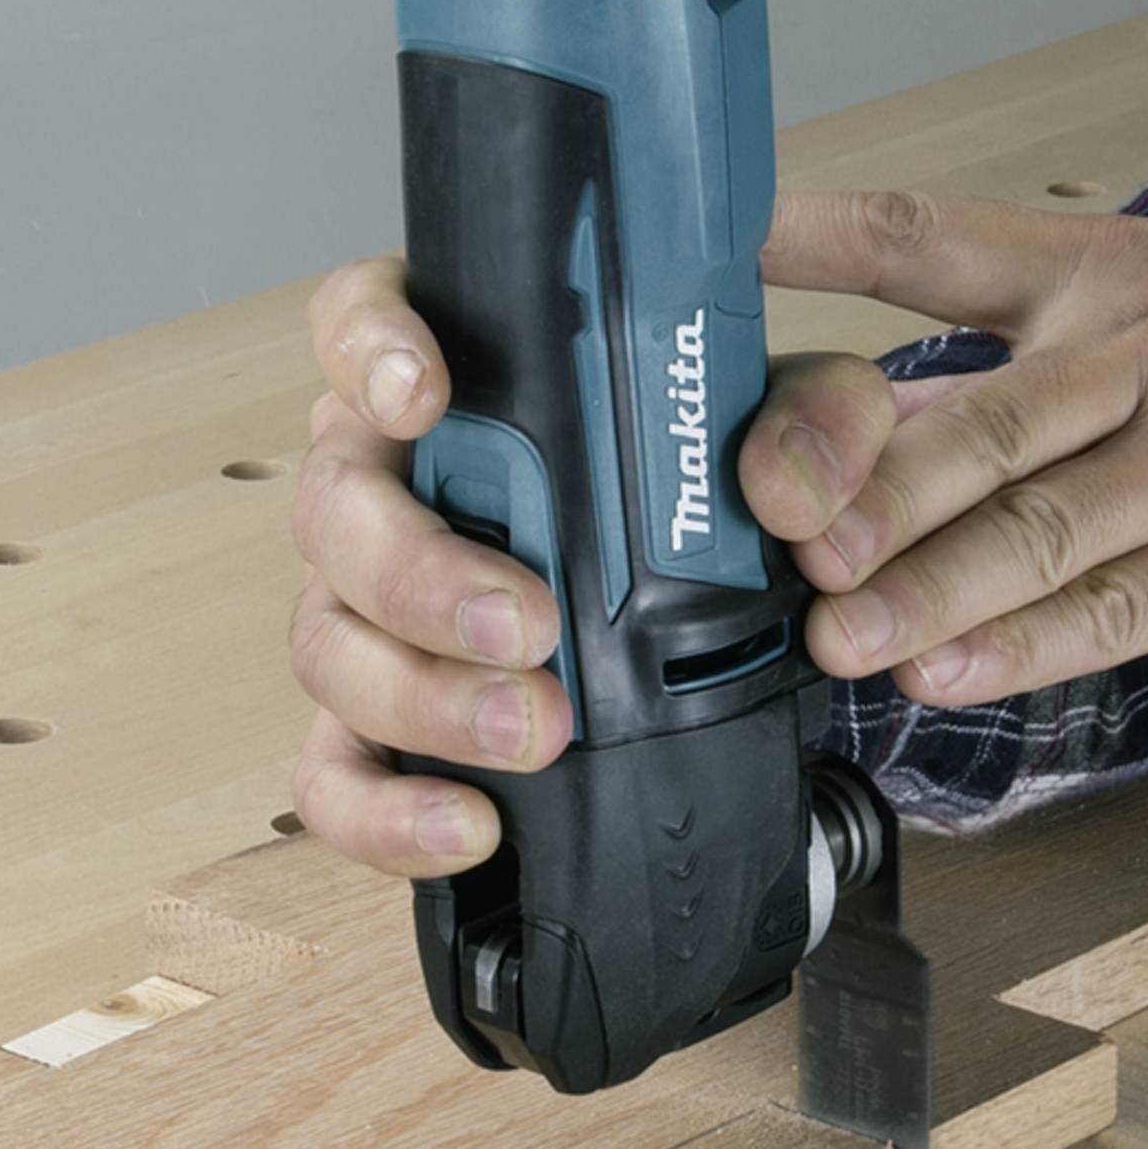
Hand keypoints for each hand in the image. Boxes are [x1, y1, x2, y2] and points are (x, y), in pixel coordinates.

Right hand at [285, 254, 895, 877]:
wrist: (718, 601)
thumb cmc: (711, 486)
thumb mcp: (786, 431)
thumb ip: (817, 419)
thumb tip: (789, 487)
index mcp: (462, 381)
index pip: (364, 321)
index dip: (368, 348)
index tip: (425, 394)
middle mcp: (391, 485)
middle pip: (338, 507)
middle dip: (422, 572)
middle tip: (532, 623)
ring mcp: (371, 609)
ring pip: (331, 641)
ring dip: (425, 695)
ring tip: (537, 730)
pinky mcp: (378, 723)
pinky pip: (340, 774)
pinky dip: (388, 810)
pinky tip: (469, 827)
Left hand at [763, 191, 1147, 705]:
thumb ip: (1034, 350)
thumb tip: (881, 423)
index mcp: (1111, 273)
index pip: (940, 239)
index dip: (821, 235)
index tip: (722, 240)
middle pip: (981, 417)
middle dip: (870, 487)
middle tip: (780, 537)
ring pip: (1042, 527)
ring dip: (927, 591)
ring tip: (838, 637)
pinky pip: (1124, 607)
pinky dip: (1030, 646)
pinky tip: (951, 675)